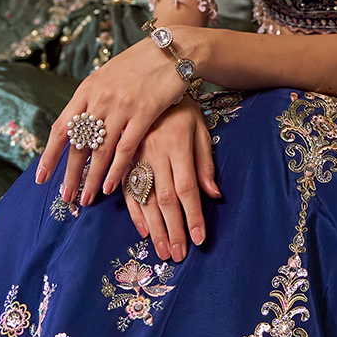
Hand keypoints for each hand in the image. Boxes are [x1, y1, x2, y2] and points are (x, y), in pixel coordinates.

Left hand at [34, 35, 187, 206]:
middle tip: (66, 197)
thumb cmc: (139, 64)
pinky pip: (125, 148)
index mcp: (86, 90)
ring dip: (91, 179)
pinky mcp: (144, 112)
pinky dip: (116, 170)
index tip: (41, 178)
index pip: (61, 128)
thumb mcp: (107, 76)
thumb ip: (92, 100)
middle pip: (78, 144)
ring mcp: (121, 106)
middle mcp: (100, 99)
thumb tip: (78, 126)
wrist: (171, 49)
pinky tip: (111, 186)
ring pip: (100, 151)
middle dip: (70, 175)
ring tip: (86, 198)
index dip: (50, 156)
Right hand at [123, 101, 220, 261]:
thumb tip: (214, 194)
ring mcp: (135, 156)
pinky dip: (135, 212)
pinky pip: (127, 189)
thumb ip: (204, 161)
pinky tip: (143, 230)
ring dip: (154, 228)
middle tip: (177, 256)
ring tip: (162, 251)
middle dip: (173, 230)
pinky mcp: (123, 158)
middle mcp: (155, 154)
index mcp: (177, 145)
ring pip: (145, 199)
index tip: (198, 239)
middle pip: (165, 199)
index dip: (192, 216)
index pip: (186, 188)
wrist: (150, 81)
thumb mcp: (199, 128)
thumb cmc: (181, 108)